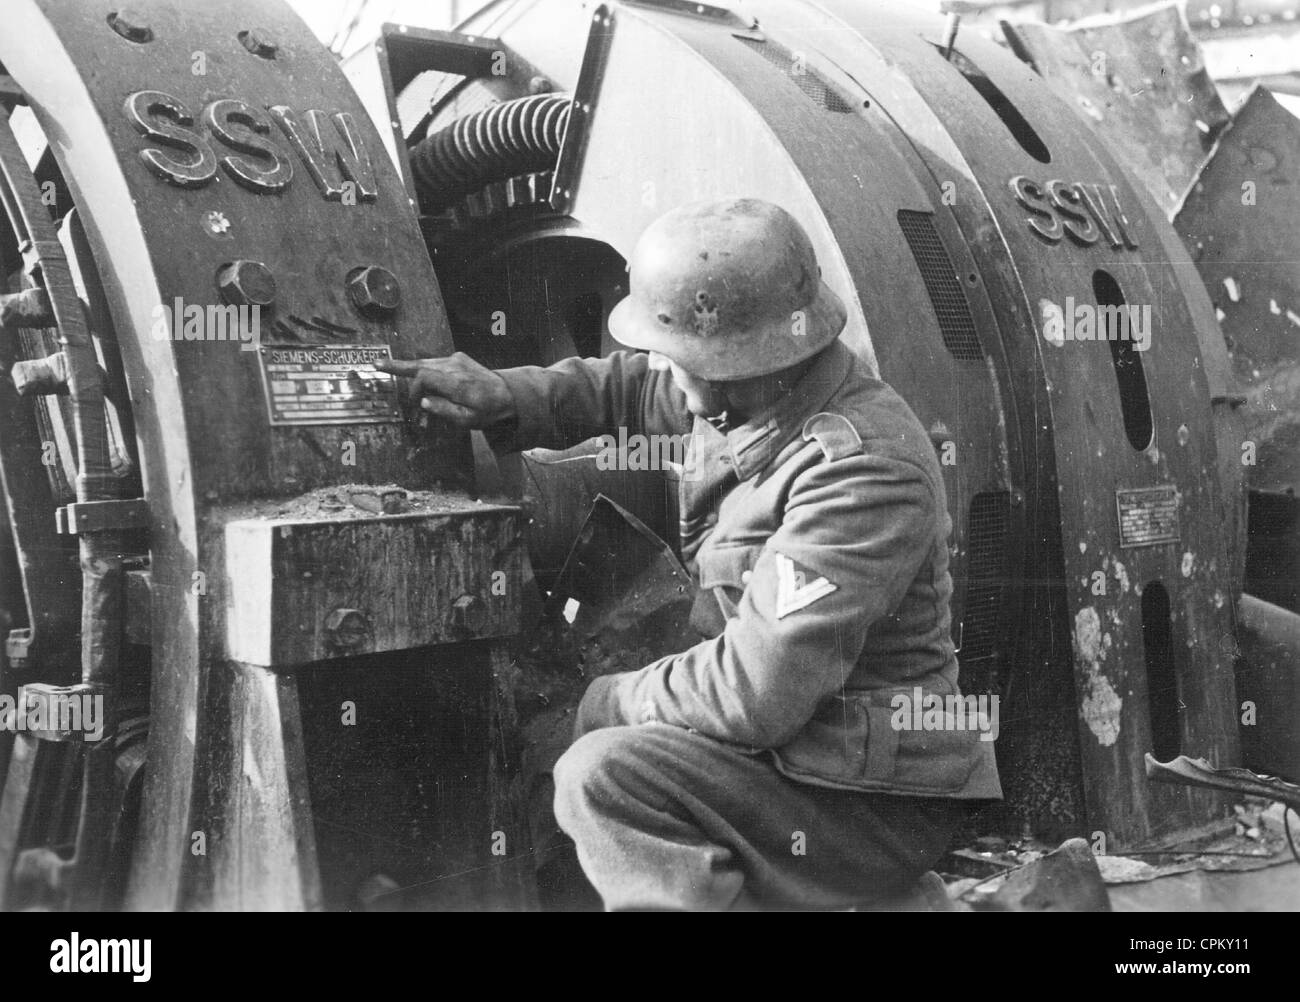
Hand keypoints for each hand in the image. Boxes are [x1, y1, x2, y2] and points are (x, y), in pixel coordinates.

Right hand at [374, 352, 515, 428]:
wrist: (508, 395)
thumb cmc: (487, 411)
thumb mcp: (467, 420)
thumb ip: (444, 410)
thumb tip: (423, 403)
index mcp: (457, 383)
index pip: (425, 377)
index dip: (414, 389)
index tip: (415, 404)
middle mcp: (456, 367)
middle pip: (422, 364)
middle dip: (398, 366)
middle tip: (377, 364)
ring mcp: (457, 360)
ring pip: (427, 361)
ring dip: (408, 367)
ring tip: (385, 365)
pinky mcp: (458, 358)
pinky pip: (435, 362)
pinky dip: (423, 368)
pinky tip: (413, 374)